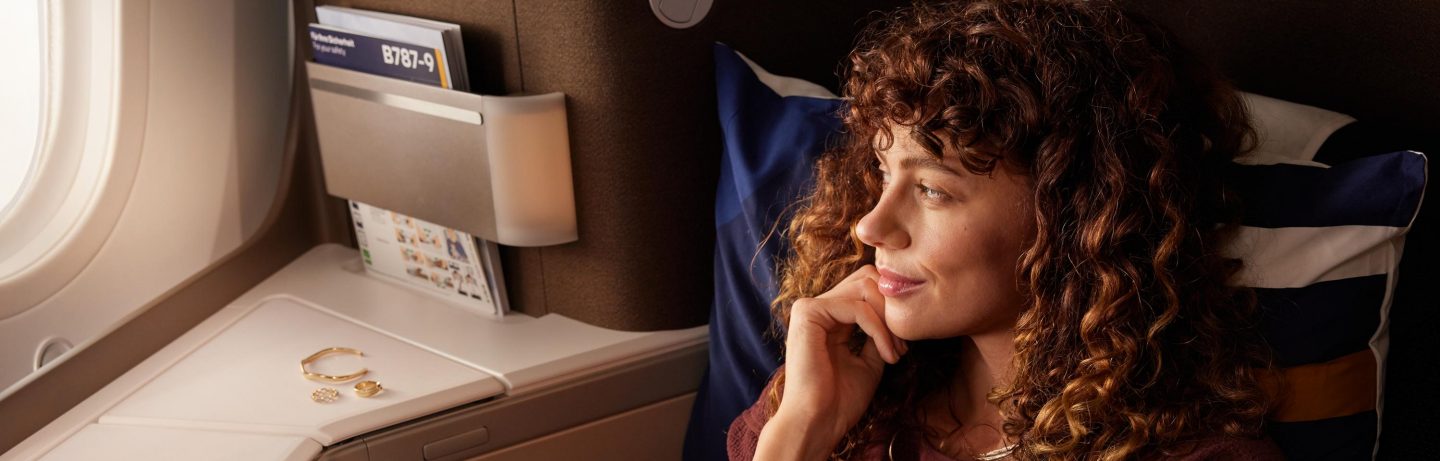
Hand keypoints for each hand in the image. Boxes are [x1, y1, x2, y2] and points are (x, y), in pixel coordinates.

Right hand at [755, 265, 904, 459]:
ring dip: (888, 321)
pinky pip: (857, 307)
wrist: (818, 424)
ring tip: (896, 352)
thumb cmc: (840, 401)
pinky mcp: (808, 313)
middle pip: (866, 279)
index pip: (866, 288)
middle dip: (891, 309)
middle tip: (902, 345)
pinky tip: (887, 354)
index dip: (891, 310)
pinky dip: (879, 329)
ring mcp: (808, 307)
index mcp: (827, 318)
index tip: (903, 348)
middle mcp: (815, 307)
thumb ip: (877, 334)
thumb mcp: (869, 361)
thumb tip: (897, 314)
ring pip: (864, 288)